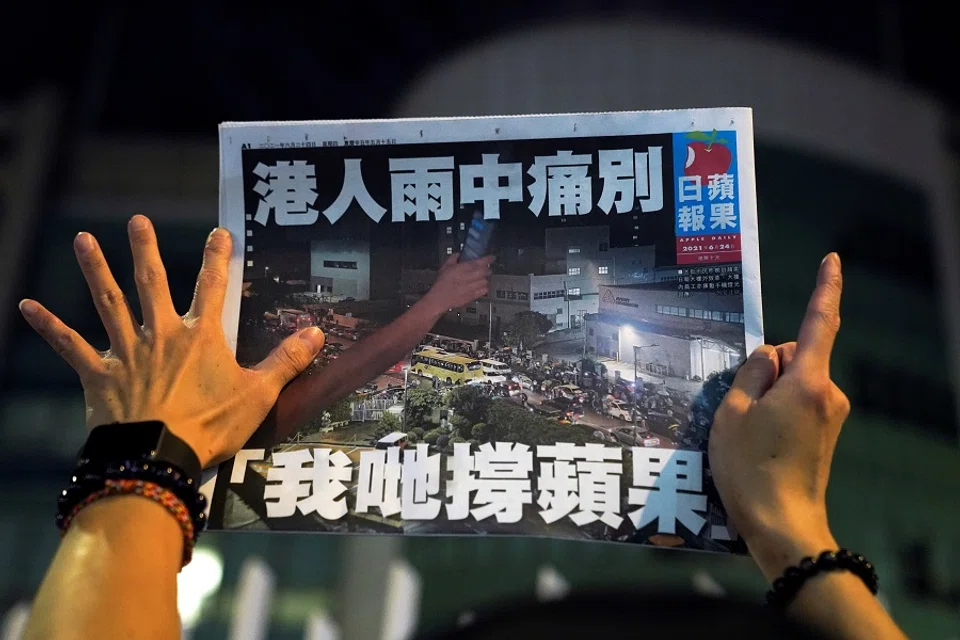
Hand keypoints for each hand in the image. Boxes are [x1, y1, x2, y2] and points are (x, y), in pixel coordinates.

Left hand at [18, 215, 325, 467]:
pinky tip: (25, 305)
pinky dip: (48, 326)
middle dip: (146, 250)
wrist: (158, 458)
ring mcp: (127, 352)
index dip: (217, 258)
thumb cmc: (210, 426)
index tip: (219, 231)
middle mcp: (161, 334)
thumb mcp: (258, 394)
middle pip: (152, 283)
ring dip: (95, 270)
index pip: (213, 287)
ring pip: (109, 303)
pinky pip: (70, 347)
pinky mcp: (99, 375)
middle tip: (137, 220)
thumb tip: (317, 332)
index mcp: (201, 337)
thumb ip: (286, 361)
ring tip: (82, 239)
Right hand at [421, 253, 493, 313]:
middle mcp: (468, 278)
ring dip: (485, 278)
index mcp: (461, 269)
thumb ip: (452, 259)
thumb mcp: (444, 267)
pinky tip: (481, 286)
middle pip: (484, 271)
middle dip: (487, 268)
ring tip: (483, 277)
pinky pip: (483, 291)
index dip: (487, 259)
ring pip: (485, 281)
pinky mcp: (472, 296)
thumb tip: (457, 254)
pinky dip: (484, 288)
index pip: (478, 262)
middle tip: (487, 267)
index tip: (491, 258)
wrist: (439, 299)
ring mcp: (471, 288)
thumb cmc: (441, 284)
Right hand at [709, 253, 849, 576]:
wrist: (782, 526)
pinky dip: (777, 409)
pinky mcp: (826, 434)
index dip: (825, 287)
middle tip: (739, 402)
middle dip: (768, 364)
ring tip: (745, 429)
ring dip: (770, 391)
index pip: (819, 322)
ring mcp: (830, 415)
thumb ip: (749, 374)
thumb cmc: (750, 470)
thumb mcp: (731, 414)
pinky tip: (757, 440)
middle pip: (797, 354)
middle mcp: (828, 394)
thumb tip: (766, 357)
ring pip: (796, 380)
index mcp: (807, 382)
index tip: (831, 259)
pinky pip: (800, 402)